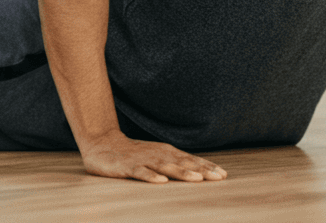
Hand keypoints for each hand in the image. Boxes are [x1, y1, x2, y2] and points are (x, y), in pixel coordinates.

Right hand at [80, 132, 226, 183]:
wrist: (101, 143)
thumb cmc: (134, 154)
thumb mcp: (157, 156)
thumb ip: (175, 163)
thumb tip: (201, 173)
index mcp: (167, 152)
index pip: (191, 159)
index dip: (208, 166)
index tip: (224, 174)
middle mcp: (158, 155)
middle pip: (183, 163)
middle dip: (202, 170)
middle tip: (218, 177)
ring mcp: (143, 160)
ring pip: (165, 167)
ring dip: (182, 172)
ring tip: (197, 179)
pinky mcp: (127, 167)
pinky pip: (141, 173)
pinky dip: (151, 177)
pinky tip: (161, 182)